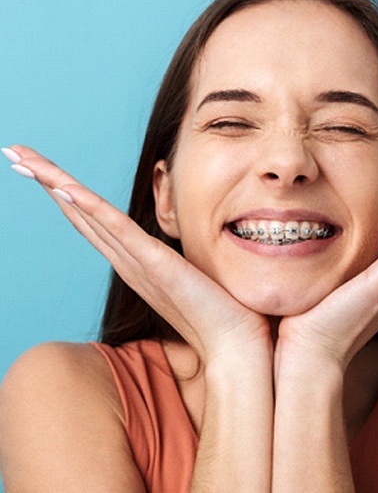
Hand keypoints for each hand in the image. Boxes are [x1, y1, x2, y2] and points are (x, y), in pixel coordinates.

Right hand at [5, 145, 271, 363]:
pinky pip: (118, 231)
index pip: (93, 220)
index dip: (65, 193)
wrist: (234, 345)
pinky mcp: (157, 265)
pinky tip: (65, 189)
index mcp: (135, 261)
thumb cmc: (217, 312)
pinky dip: (90, 209)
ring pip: (89, 215)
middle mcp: (128, 261)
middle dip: (47, 181)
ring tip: (23, 159)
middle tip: (15, 153)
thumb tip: (182, 248)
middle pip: (79, 213)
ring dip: (55, 185)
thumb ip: (176, 260)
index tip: (40, 167)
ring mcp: (139, 263)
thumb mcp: (190, 274)